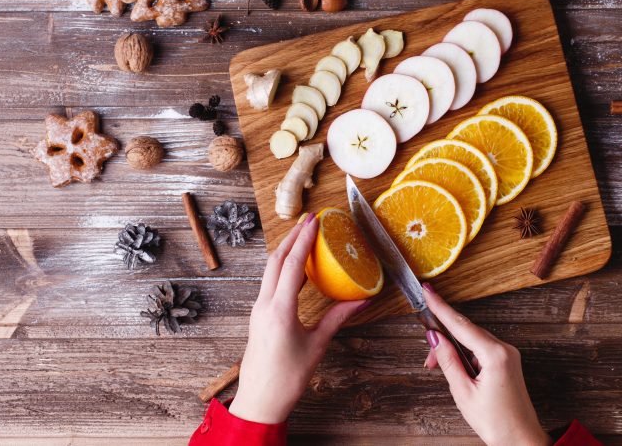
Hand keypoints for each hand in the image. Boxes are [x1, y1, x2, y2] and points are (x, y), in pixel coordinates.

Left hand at [229, 214, 369, 423]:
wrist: (260, 400)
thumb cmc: (287, 378)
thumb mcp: (317, 345)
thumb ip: (338, 318)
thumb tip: (362, 300)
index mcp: (280, 310)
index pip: (292, 264)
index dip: (304, 240)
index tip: (314, 221)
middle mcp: (264, 304)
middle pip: (276, 260)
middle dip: (292, 237)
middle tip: (310, 220)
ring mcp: (259, 309)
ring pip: (270, 270)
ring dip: (286, 250)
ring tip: (304, 237)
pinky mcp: (259, 314)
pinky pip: (270, 282)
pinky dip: (283, 268)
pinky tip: (298, 267)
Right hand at [422, 284, 550, 445]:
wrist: (521, 440)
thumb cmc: (496, 422)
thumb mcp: (463, 392)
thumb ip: (448, 361)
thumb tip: (435, 338)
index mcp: (495, 354)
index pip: (461, 324)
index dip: (441, 307)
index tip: (428, 291)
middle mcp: (505, 349)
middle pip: (466, 332)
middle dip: (443, 339)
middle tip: (427, 358)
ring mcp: (508, 354)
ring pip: (472, 340)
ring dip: (453, 349)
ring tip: (438, 367)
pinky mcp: (507, 361)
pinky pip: (481, 349)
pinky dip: (464, 355)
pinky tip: (455, 368)